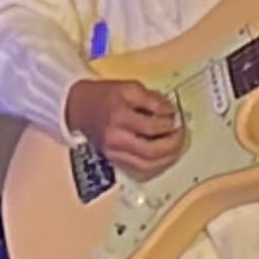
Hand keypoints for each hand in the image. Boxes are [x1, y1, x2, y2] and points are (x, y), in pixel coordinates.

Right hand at [64, 78, 184, 177]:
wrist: (78, 108)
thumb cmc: (104, 96)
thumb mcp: (128, 88)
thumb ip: (152, 99)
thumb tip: (171, 112)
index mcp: (118, 117)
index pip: (152, 127)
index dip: (169, 122)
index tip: (176, 116)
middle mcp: (115, 139)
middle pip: (151, 151)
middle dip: (173, 144)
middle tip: (181, 133)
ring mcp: (113, 153)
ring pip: (147, 166)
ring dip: (167, 158)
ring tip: (175, 146)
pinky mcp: (114, 161)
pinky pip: (139, 170)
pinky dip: (155, 165)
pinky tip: (163, 155)